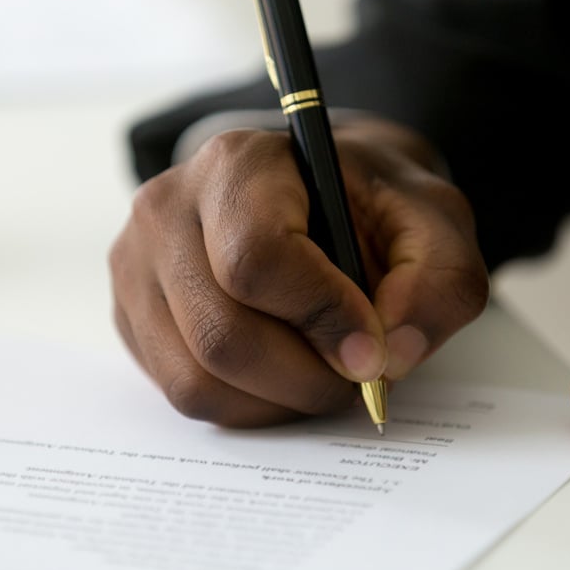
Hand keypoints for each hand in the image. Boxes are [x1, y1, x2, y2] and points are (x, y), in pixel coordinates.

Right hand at [110, 117, 487, 425]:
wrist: (321, 196)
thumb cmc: (372, 206)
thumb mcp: (434, 223)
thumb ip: (437, 283)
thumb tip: (390, 358)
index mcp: (238, 164)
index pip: (257, 260)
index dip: (322, 318)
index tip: (372, 347)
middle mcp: (167, 208)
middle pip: (223, 335)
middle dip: (305, 378)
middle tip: (356, 376)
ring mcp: (137, 266)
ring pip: (197, 379)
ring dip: (277, 400)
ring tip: (322, 372)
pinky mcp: (132, 317)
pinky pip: (183, 394)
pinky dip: (246, 406)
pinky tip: (282, 373)